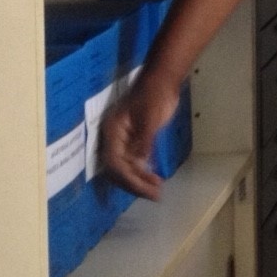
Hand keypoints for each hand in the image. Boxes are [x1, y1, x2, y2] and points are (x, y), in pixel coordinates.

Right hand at [99, 72, 181, 200]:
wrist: (163, 80)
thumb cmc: (155, 94)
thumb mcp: (151, 116)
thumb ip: (144, 139)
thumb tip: (139, 162)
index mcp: (113, 131)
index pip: (115, 163)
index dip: (129, 179)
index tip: (146, 189)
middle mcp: (114, 139)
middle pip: (118, 169)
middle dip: (134, 184)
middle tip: (154, 196)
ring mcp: (124, 140)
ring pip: (126, 167)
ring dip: (139, 180)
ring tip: (157, 191)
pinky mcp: (135, 140)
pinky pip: (134, 161)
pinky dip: (143, 172)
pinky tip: (154, 180)